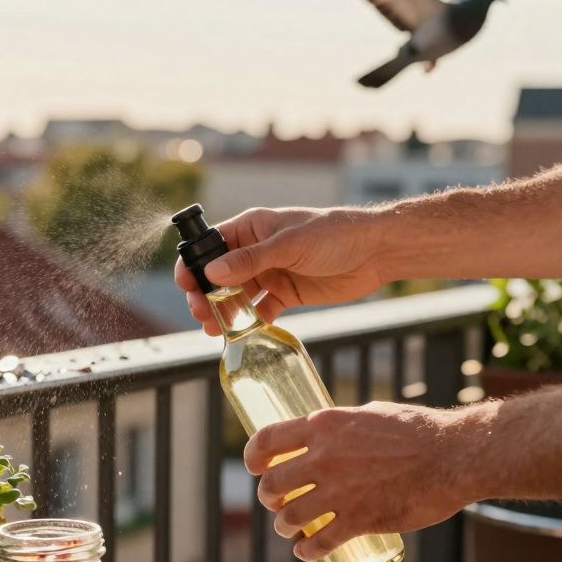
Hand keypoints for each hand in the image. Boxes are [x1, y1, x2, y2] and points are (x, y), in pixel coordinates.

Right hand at [173, 207, 388, 334]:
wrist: (375, 252)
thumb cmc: (334, 234)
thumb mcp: (289, 245)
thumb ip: (251, 260)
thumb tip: (212, 273)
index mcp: (252, 228)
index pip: (211, 244)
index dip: (195, 264)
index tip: (186, 286)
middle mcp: (256, 250)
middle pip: (219, 275)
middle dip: (206, 295)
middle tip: (201, 315)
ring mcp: (271, 273)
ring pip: (237, 295)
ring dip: (224, 312)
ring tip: (215, 330)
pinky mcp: (286, 293)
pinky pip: (260, 310)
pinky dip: (251, 322)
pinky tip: (245, 333)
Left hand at [245, 402, 476, 561]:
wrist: (452, 456)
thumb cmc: (417, 430)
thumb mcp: (368, 414)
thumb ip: (341, 427)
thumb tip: (326, 435)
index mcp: (323, 425)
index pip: (266, 442)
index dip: (254, 458)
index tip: (256, 467)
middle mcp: (323, 458)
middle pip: (271, 485)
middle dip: (270, 497)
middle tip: (278, 502)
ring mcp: (339, 491)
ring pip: (289, 518)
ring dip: (285, 527)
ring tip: (291, 529)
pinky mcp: (359, 520)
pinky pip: (318, 543)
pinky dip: (307, 550)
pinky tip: (307, 550)